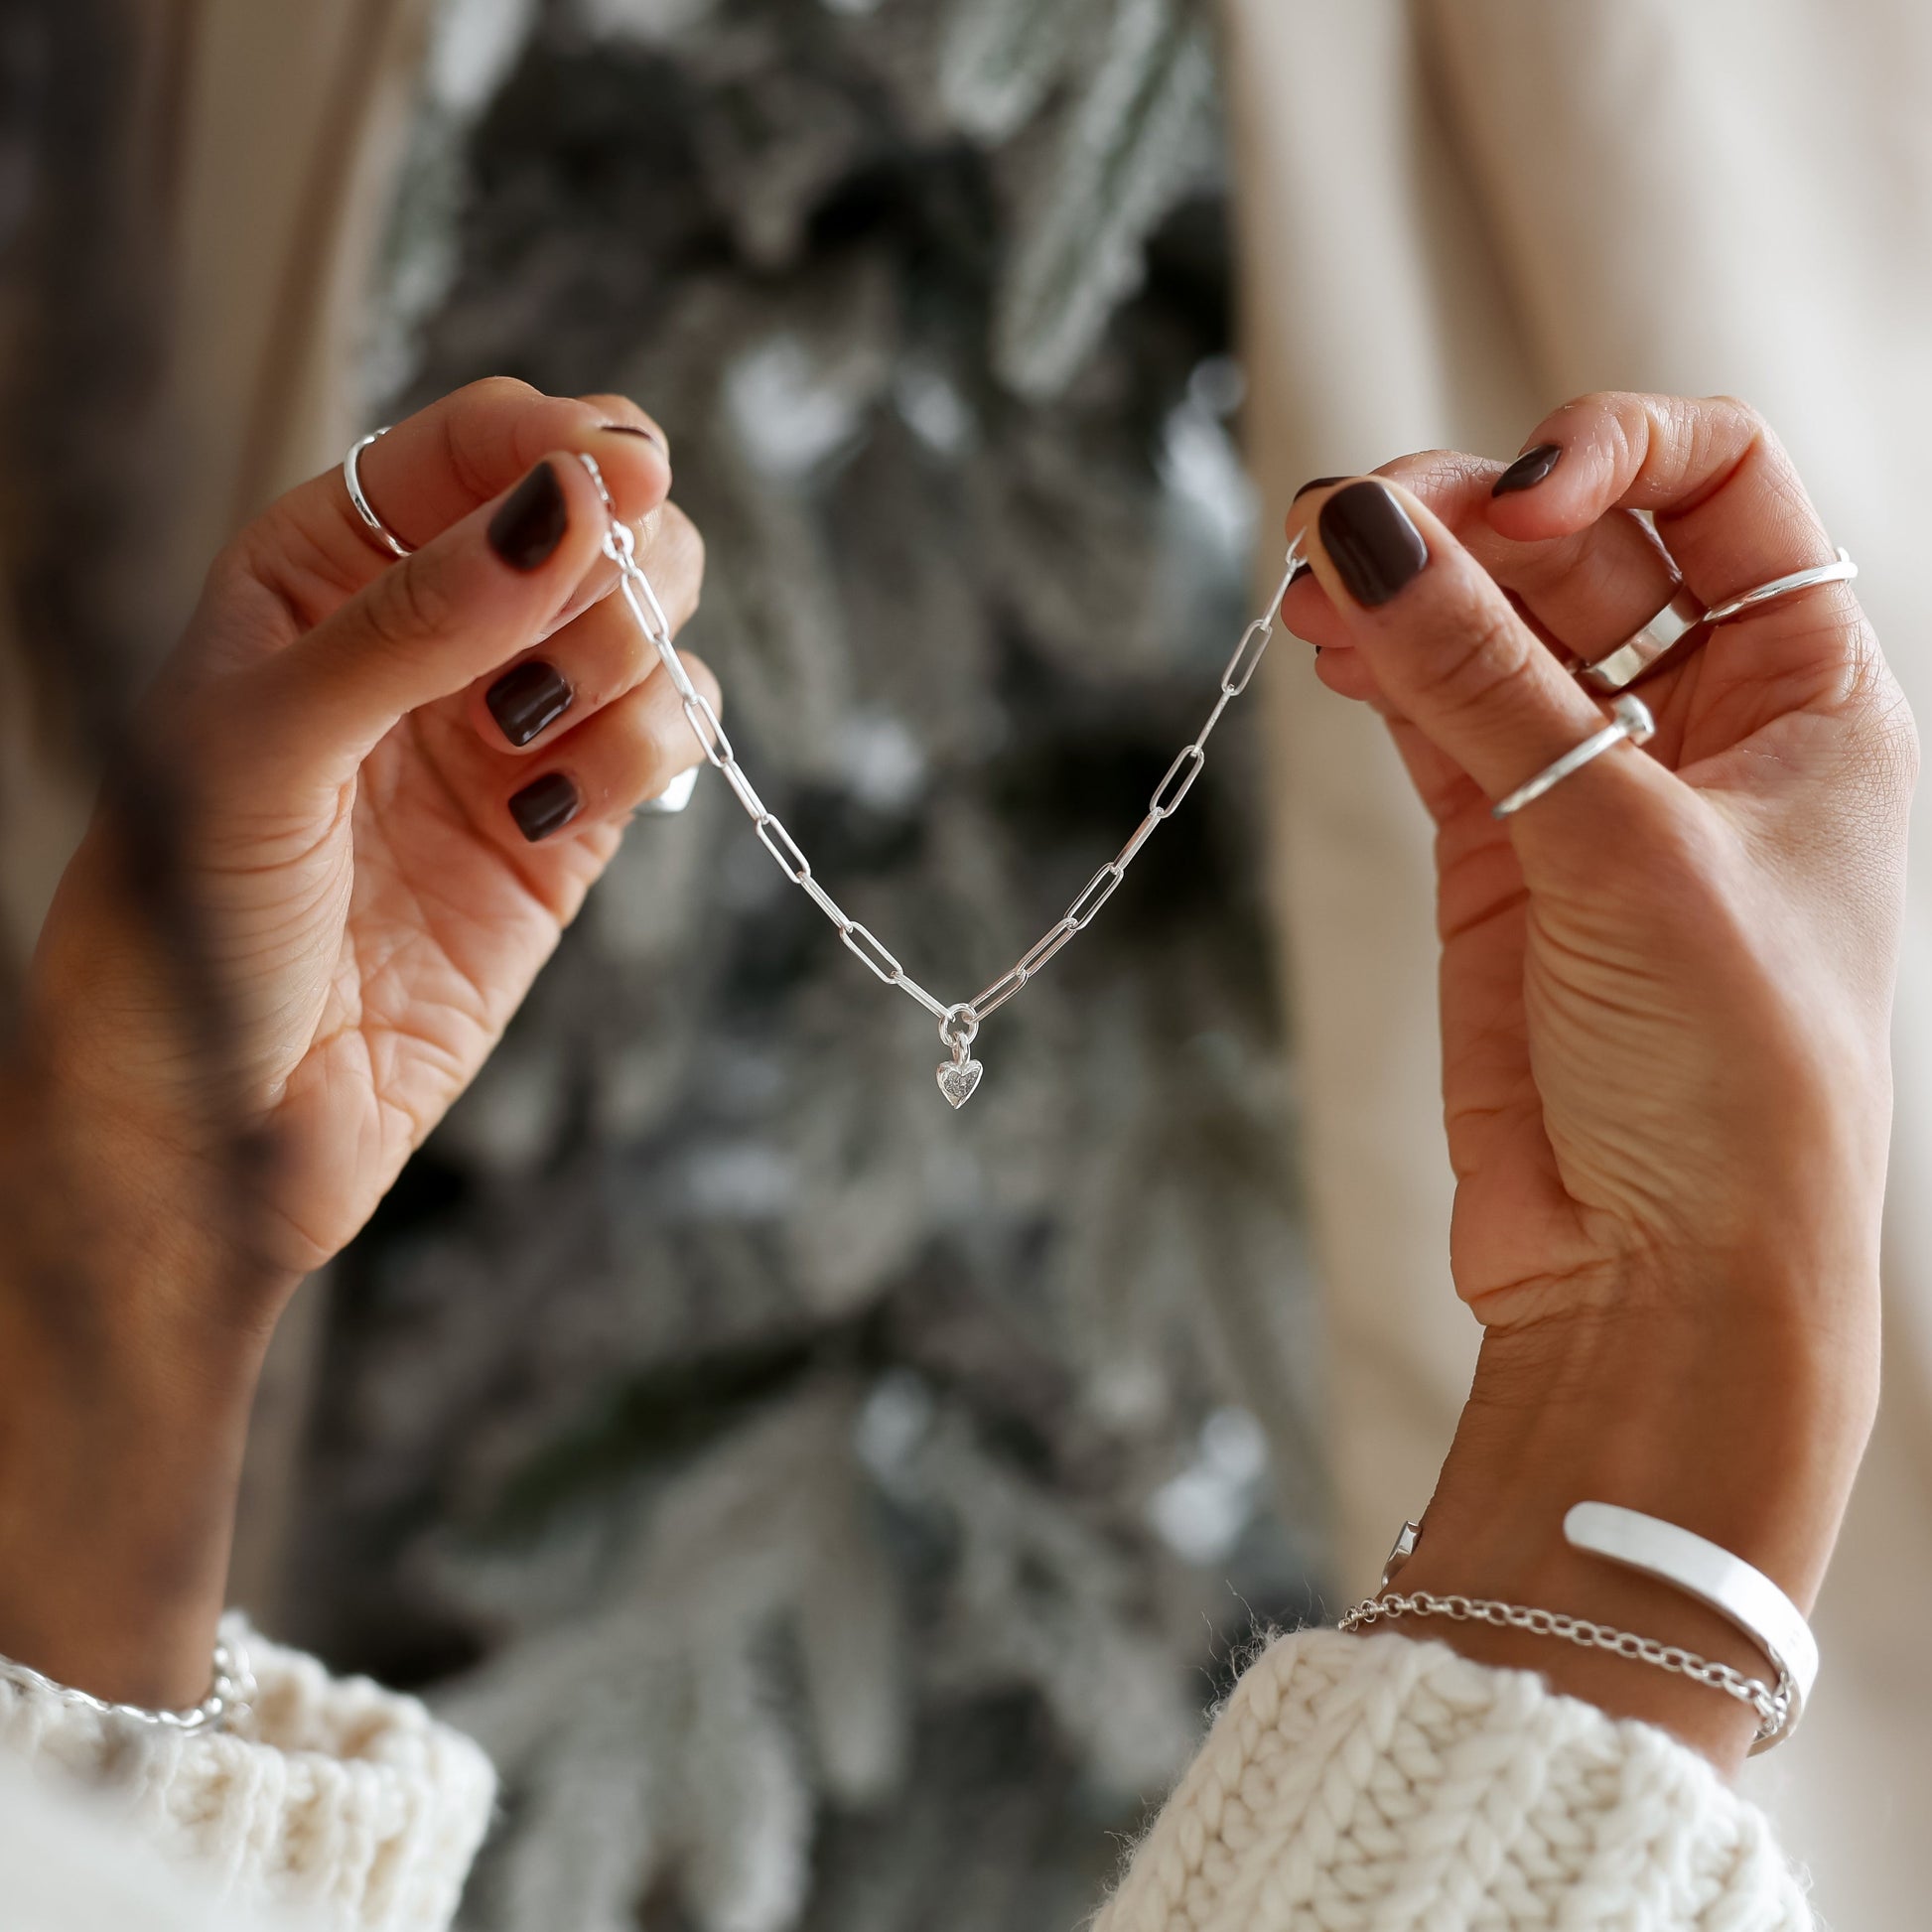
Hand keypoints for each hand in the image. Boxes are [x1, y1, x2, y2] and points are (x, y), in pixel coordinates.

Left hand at [0, 379, 711, 1702]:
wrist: (217, 1126)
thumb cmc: (182, 923)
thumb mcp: (260, 747)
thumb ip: (413, 621)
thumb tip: (563, 505)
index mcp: (319, 575)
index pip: (463, 450)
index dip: (552, 443)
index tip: (617, 473)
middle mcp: (426, 639)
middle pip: (588, 520)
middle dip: (610, 558)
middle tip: (573, 627)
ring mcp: (506, 733)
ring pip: (643, 621)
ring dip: (628, 659)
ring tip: (539, 736)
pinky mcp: (569, 830)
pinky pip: (663, 736)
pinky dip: (651, 749)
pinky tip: (564, 806)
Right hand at [1285, 393, 1913, 1763]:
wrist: (1656, 1280)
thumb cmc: (1724, 1078)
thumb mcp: (1618, 852)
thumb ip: (1478, 684)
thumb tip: (1354, 525)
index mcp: (1808, 696)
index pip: (1721, 484)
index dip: (1612, 453)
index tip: (1513, 505)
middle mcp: (1702, 724)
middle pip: (1576, 545)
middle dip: (1465, 519)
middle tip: (1350, 527)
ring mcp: (1586, 789)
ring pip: (1485, 630)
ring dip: (1400, 587)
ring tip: (1303, 575)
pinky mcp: (1493, 856)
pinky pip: (1428, 719)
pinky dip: (1372, 672)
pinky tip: (1319, 646)